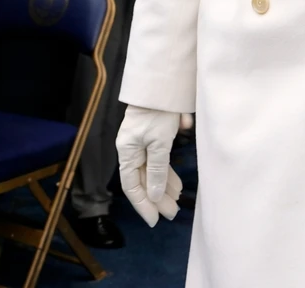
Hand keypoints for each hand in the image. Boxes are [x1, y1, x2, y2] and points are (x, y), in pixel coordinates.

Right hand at [116, 106, 186, 227]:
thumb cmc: (157, 113)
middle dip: (157, 198)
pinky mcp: (154, 136)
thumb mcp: (158, 144)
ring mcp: (143, 142)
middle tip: (172, 214)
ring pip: (153, 171)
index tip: (154, 220)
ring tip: (178, 202)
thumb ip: (157, 170)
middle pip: (143, 179)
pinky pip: (159, 160)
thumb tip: (155, 196)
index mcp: (127, 151)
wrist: (162, 84)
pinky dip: (167, 172)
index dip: (142, 204)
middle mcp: (132, 149)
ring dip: (164, 187)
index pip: (131, 185)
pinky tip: (177, 184)